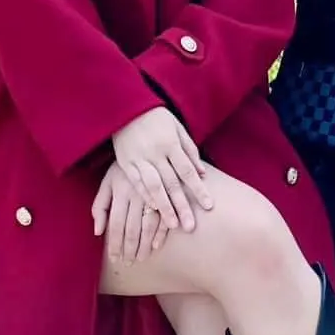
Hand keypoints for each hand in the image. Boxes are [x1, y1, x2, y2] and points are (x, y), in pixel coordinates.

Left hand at [92, 162, 170, 262]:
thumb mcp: (107, 182)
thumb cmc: (124, 167)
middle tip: (129, 264)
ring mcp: (153, 193)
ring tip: (142, 259)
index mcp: (119, 191)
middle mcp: (135, 193)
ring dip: (145, 245)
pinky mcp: (168, 191)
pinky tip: (157, 245)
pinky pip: (165, 216)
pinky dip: (161, 233)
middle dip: (129, 249)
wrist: (147, 140)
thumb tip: (97, 232)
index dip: (115, 244)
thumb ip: (100, 206)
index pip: (115, 224)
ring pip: (149, 225)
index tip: (115, 258)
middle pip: (132, 228)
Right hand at [111, 106, 212, 232]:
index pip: (188, 171)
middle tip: (190, 227)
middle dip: (182, 206)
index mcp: (171, 144)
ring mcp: (140, 159)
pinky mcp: (126, 163)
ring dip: (164, 207)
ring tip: (173, 225)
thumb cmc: (157, 119)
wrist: (127, 108)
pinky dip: (145, 197)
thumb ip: (190, 151)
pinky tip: (153, 210)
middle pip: (172, 184)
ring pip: (154, 187)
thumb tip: (202, 174)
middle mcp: (156, 153)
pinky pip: (137, 183)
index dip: (199, 190)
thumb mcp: (178, 129)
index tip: (209, 206)